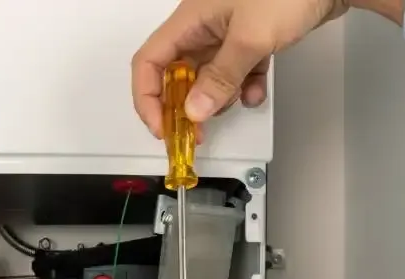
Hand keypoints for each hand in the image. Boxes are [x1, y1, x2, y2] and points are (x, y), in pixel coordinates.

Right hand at [132, 0, 352, 137]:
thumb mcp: (250, 39)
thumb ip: (220, 78)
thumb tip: (194, 112)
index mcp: (190, 20)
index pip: (149, 62)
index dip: (148, 98)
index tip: (163, 128)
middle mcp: (203, 25)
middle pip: (176, 72)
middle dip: (184, 105)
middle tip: (196, 133)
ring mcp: (227, 31)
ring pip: (207, 76)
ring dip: (218, 97)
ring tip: (236, 102)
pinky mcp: (251, 37)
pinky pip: (236, 70)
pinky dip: (243, 86)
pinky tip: (256, 93)